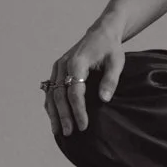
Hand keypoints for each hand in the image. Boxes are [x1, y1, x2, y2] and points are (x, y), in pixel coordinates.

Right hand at [43, 19, 125, 137]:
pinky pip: (50, 90)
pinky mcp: (57, 70)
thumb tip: (104, 99)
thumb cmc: (110, 48)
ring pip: (51, 94)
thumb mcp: (117, 62)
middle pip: (59, 95)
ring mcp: (58, 67)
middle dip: (64, 116)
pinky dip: (51, 105)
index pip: (74, 91)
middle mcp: (63, 65)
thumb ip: (110, 80)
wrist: (101, 33)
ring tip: (58, 131)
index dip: (78, 110)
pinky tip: (55, 118)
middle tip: (69, 133)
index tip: (83, 125)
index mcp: (77, 62)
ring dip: (54, 113)